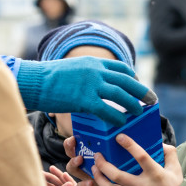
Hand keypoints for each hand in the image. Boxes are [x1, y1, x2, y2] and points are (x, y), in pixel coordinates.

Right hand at [17, 57, 156, 124]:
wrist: (33, 81)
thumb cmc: (48, 78)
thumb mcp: (71, 68)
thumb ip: (86, 74)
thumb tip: (94, 83)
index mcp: (93, 62)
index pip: (120, 68)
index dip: (133, 77)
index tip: (139, 85)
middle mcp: (95, 71)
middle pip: (126, 80)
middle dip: (141, 90)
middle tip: (151, 99)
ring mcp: (91, 85)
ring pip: (120, 95)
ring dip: (133, 104)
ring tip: (139, 112)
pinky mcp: (84, 100)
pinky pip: (107, 110)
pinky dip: (117, 117)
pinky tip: (122, 123)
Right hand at [63, 136, 120, 185]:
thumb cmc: (115, 171)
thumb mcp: (114, 159)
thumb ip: (114, 150)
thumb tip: (121, 136)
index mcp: (88, 154)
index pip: (76, 144)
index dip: (72, 140)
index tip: (74, 136)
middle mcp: (82, 163)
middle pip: (70, 153)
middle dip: (69, 147)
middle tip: (73, 142)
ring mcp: (82, 175)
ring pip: (71, 168)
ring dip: (73, 162)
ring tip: (80, 159)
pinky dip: (84, 184)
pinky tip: (90, 183)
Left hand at [90, 135, 182, 185]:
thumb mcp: (176, 169)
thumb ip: (170, 154)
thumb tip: (160, 144)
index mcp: (156, 174)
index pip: (141, 157)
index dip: (130, 146)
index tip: (119, 137)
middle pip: (117, 175)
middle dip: (104, 164)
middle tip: (98, 154)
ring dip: (99, 177)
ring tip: (94, 167)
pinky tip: (100, 179)